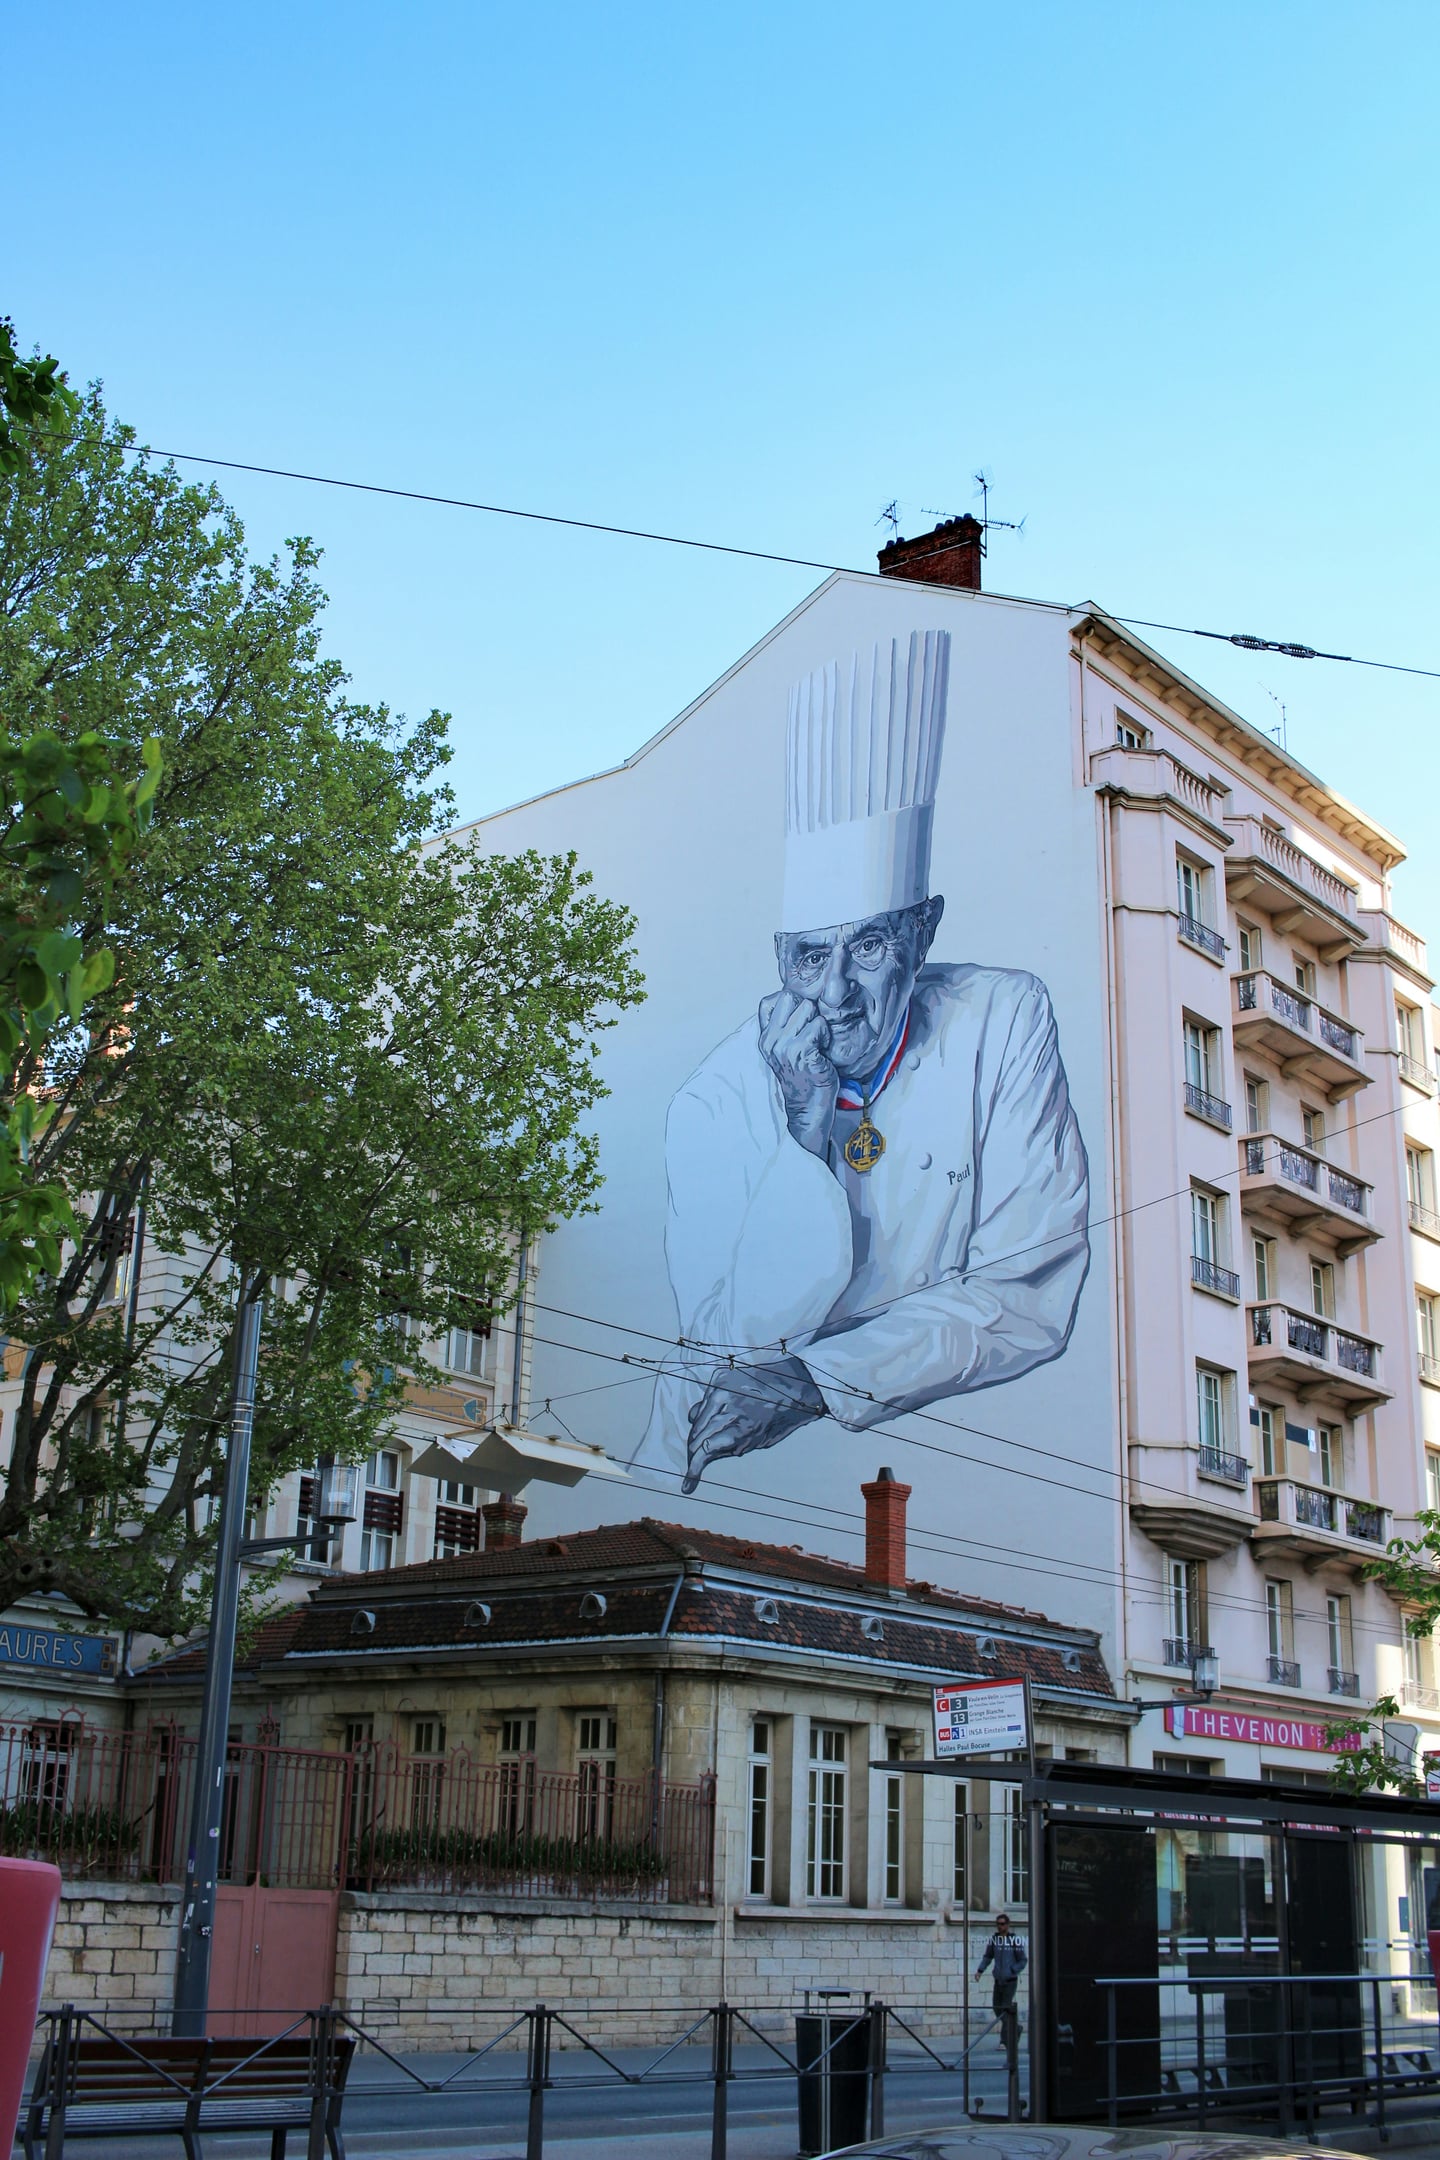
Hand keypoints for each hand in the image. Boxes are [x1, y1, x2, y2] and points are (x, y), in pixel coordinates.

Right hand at [682, 1354, 825, 1492]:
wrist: (795, 1381)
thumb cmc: (781, 1416)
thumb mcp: (759, 1441)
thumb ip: (730, 1448)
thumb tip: (704, 1457)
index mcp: (741, 1426)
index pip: (704, 1451)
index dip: (694, 1470)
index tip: (688, 1486)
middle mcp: (726, 1406)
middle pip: (696, 1437)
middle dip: (694, 1455)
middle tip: (694, 1467)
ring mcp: (720, 1389)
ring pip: (695, 1420)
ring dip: (697, 1435)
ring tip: (706, 1443)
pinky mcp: (718, 1378)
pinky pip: (703, 1402)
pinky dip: (705, 1414)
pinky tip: (717, 1418)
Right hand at [759, 991, 837, 1157]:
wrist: (808, 1107)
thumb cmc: (803, 1076)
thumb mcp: (785, 1049)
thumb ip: (785, 1026)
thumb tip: (798, 997)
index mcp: (765, 1038)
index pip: (770, 1000)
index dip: (791, 1004)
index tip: (800, 1021)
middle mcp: (771, 1040)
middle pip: (791, 998)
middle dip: (807, 1010)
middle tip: (812, 1033)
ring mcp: (785, 1047)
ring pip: (808, 1009)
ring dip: (819, 1024)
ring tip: (818, 1043)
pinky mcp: (802, 1052)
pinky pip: (819, 1026)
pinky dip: (826, 1036)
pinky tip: (823, 1052)